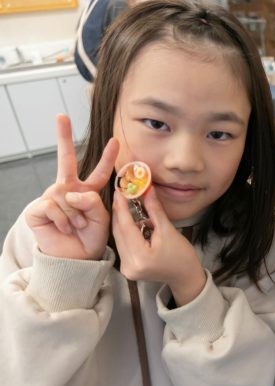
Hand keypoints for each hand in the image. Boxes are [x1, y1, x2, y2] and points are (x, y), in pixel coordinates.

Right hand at [25, 114, 118, 259]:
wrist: (77, 258)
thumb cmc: (91, 238)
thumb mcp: (102, 218)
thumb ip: (93, 201)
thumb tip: (71, 193)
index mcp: (87, 191)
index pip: (99, 171)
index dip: (108, 157)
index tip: (115, 141)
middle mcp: (68, 189)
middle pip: (66, 159)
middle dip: (62, 136)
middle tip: (61, 116)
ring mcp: (52, 197)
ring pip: (66, 196)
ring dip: (75, 216)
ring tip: (77, 227)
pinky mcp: (38, 209)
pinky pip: (53, 206)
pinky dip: (63, 220)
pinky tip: (64, 228)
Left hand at [112, 186, 205, 305]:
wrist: (185, 276)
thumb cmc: (181, 255)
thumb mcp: (168, 230)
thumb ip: (155, 210)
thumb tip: (147, 189)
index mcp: (140, 257)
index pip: (126, 227)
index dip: (122, 207)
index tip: (119, 190)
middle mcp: (128, 265)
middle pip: (119, 233)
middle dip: (120, 212)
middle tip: (121, 193)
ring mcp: (125, 268)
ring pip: (119, 238)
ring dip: (122, 221)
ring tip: (126, 204)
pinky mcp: (126, 268)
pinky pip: (122, 244)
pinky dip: (126, 232)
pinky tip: (132, 221)